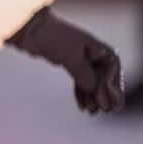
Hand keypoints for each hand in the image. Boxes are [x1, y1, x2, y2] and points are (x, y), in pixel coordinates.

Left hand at [6, 7, 125, 114]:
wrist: (31, 30)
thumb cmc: (54, 38)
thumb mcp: (72, 58)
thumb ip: (85, 75)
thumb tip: (97, 92)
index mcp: (99, 48)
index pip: (112, 70)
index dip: (112, 87)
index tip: (106, 101)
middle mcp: (94, 53)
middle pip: (104, 77)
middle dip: (104, 95)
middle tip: (105, 111)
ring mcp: (83, 59)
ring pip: (92, 82)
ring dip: (93, 97)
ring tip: (92, 113)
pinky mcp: (71, 64)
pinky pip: (81, 82)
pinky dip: (82, 94)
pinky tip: (83, 107)